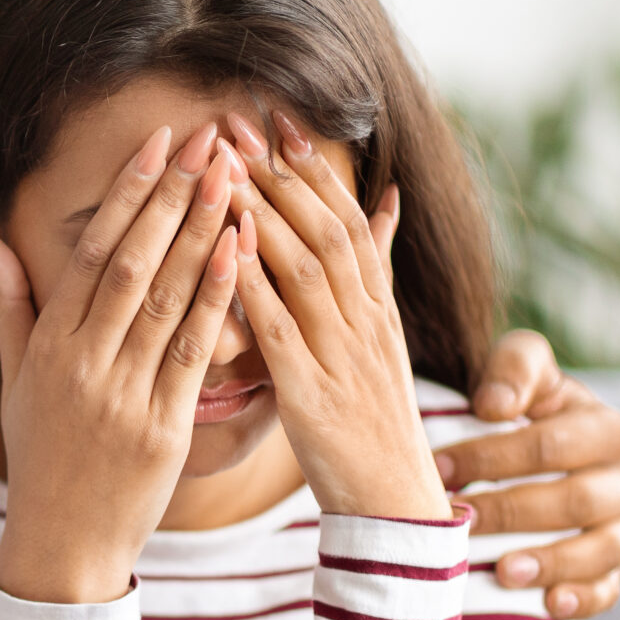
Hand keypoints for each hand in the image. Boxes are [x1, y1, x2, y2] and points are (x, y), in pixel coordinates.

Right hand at [0, 121, 242, 603]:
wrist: (62, 544)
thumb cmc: (40, 455)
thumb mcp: (15, 376)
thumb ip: (6, 298)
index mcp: (49, 347)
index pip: (93, 252)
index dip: (129, 193)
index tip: (160, 142)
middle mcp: (82, 365)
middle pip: (133, 264)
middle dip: (174, 196)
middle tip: (211, 139)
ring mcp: (122, 397)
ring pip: (167, 301)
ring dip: (203, 234)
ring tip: (235, 178)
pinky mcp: (162, 430)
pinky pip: (194, 354)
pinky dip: (217, 301)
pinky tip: (240, 254)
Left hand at [224, 109, 452, 523]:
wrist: (395, 501)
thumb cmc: (375, 418)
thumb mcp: (383, 335)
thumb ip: (379, 268)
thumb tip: (388, 196)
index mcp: (378, 306)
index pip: (346, 219)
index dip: (312, 167)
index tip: (277, 118)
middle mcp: (366, 320)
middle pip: (326, 229)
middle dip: (280, 172)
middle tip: (236, 123)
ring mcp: (343, 355)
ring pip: (307, 268)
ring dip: (265, 211)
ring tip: (225, 166)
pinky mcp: (313, 394)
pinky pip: (284, 331)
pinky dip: (255, 286)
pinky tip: (225, 250)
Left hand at [432, 333, 619, 619]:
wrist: (538, 451)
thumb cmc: (524, 405)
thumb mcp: (520, 370)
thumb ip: (514, 369)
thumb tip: (493, 406)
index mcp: (610, 431)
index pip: (553, 446)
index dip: (493, 457)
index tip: (439, 470)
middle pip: (578, 501)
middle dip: (512, 511)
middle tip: (459, 520)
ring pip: (602, 550)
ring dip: (551, 562)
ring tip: (502, 571)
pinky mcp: (614, 570)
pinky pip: (608, 591)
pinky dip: (581, 599)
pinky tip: (549, 603)